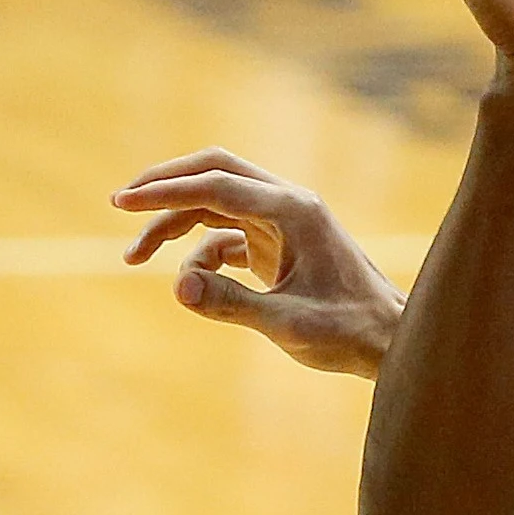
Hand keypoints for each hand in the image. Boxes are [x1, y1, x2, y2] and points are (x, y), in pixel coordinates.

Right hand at [112, 149, 405, 377]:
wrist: (392, 343)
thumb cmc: (352, 333)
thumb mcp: (290, 324)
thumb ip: (232, 305)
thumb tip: (178, 287)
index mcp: (294, 209)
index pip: (217, 185)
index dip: (165, 193)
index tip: (122, 204)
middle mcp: (289, 205)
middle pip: (215, 171)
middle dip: (166, 184)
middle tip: (121, 203)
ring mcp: (285, 223)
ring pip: (216, 204)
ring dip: (176, 223)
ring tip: (134, 255)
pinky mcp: (281, 246)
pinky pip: (227, 237)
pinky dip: (201, 253)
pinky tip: (191, 284)